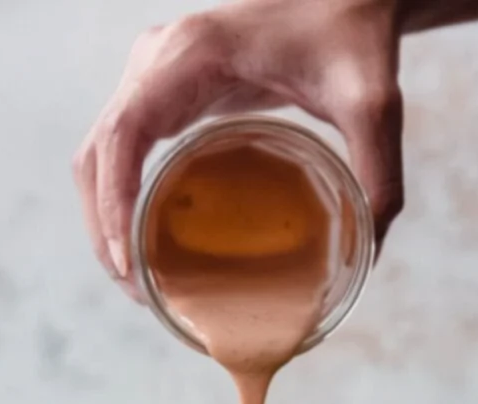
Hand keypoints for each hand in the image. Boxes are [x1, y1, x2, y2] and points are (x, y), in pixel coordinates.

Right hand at [74, 0, 403, 300]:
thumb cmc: (352, 39)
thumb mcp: (373, 106)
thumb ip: (379, 178)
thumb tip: (367, 255)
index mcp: (192, 56)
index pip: (123, 134)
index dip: (113, 203)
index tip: (128, 263)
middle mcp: (159, 62)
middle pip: (98, 153)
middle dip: (104, 228)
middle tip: (137, 291)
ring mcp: (155, 77)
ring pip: (101, 154)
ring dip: (106, 218)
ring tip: (138, 280)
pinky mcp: (167, 95)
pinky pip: (123, 151)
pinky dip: (122, 200)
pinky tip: (148, 242)